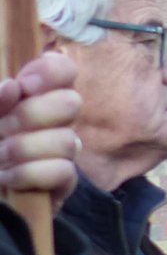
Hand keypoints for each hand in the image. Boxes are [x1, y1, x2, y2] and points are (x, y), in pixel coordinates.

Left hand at [0, 51, 83, 200]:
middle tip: (2, 129)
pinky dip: (31, 173)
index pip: (64, 71)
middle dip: (32, 116)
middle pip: (71, 103)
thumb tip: (12, 87)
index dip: (51, 72)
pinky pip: (64, 171)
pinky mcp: (63, 183)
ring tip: (0, 157)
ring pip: (66, 140)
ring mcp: (61, 152)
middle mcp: (53, 121)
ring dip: (25, 149)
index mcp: (31, 96)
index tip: (24, 85)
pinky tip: (8, 177)